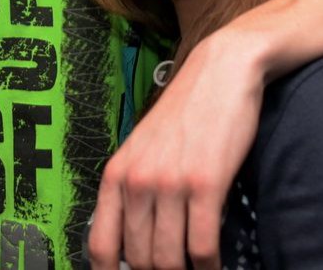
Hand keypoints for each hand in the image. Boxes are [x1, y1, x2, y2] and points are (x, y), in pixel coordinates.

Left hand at [89, 29, 265, 269]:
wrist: (221, 72)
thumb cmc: (186, 112)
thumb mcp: (144, 148)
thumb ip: (134, 189)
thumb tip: (134, 241)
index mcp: (117, 174)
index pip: (101, 245)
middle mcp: (137, 180)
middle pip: (140, 258)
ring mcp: (169, 183)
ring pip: (169, 260)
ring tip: (196, 269)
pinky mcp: (205, 184)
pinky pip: (202, 247)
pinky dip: (209, 266)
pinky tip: (215, 265)